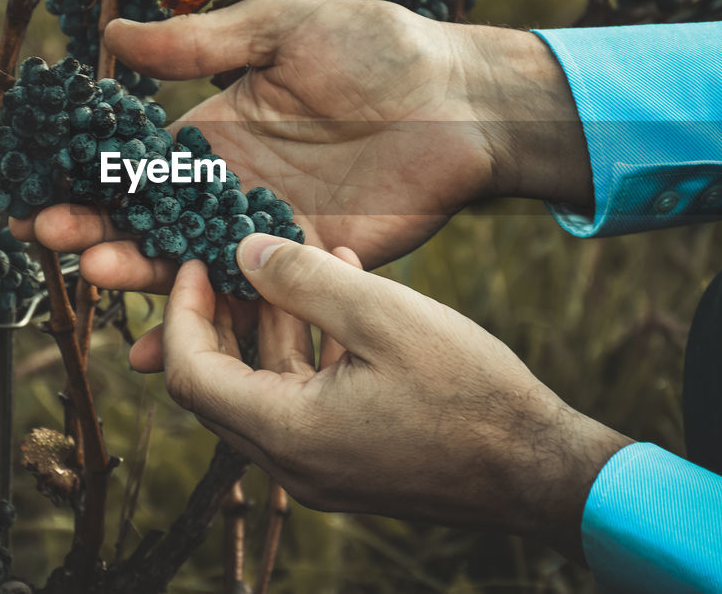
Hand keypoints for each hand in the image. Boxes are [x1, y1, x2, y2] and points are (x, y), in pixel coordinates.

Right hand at [11, 0, 590, 292]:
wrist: (463, 101)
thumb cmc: (376, 48)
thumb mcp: (282, 28)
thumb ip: (201, 45)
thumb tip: (111, 36)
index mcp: (217, 131)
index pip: (136, 162)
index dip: (85, 176)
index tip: (30, 189)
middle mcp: (231, 187)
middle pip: (149, 219)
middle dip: (97, 227)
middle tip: (48, 238)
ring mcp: (268, 232)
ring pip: (190, 265)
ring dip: (141, 274)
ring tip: (97, 274)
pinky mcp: (310, 266)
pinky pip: (251, 302)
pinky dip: (209, 327)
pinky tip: (165, 350)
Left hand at [144, 233, 629, 562]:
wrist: (539, 467)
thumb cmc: (468, 391)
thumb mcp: (383, 316)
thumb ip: (304, 282)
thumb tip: (241, 252)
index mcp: (288, 434)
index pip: (191, 375)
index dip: (182, 313)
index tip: (196, 262)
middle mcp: (293, 463)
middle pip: (221, 384)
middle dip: (223, 315)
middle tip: (235, 257)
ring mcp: (323, 469)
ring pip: (269, 388)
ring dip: (276, 324)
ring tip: (303, 258)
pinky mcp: (352, 462)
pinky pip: (309, 401)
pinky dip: (314, 349)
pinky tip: (347, 294)